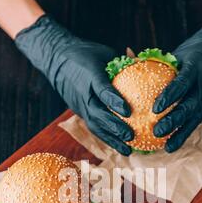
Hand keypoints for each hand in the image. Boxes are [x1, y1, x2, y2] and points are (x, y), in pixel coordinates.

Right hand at [15, 15, 132, 154]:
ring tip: (127, 150)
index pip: (102, 90)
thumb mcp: (104, 52)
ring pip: (95, 125)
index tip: (128, 111)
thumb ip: (122, 63)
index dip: (114, 101)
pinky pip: (94, 127)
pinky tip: (120, 147)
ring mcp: (80, 105)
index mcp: (90, 75)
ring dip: (111, 139)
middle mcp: (83, 93)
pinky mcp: (80, 112)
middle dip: (114, 127)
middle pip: (97, 113)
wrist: (57, 60)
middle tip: (130, 135)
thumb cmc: (85, 53)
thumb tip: (144, 67)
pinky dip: (107, 138)